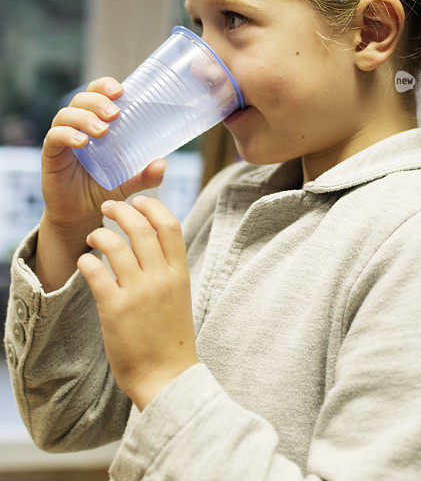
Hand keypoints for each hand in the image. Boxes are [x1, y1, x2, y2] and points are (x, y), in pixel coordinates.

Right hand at [42, 76, 166, 230]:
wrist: (80, 214)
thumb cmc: (104, 187)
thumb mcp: (128, 181)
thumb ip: (145, 175)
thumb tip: (162, 164)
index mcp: (97, 121)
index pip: (97, 92)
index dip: (106, 85)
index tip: (121, 91)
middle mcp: (78, 124)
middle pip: (82, 99)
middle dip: (98, 101)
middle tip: (114, 114)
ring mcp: (63, 138)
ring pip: (66, 114)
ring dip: (84, 117)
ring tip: (102, 131)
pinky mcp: (51, 154)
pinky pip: (54, 137)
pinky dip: (66, 135)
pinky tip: (81, 142)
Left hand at [77, 196, 196, 410]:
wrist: (166, 377)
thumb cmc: (171, 336)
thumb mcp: (180, 294)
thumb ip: (168, 267)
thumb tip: (153, 239)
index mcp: (180, 272)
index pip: (170, 225)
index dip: (153, 207)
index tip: (140, 200)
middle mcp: (161, 278)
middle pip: (140, 228)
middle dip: (121, 210)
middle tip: (108, 206)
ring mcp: (138, 293)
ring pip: (115, 245)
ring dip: (99, 234)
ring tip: (92, 236)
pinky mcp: (115, 309)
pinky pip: (96, 272)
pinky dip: (86, 261)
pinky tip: (84, 262)